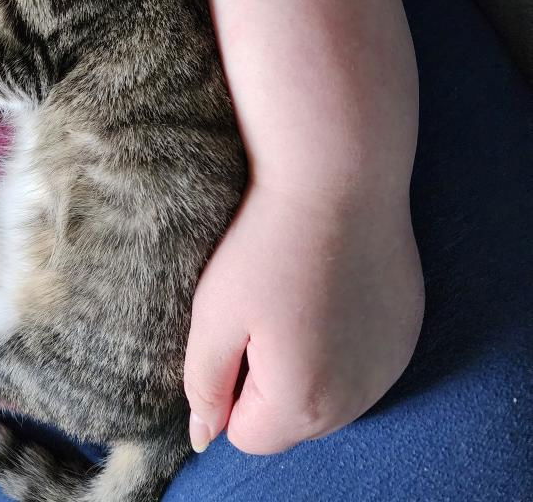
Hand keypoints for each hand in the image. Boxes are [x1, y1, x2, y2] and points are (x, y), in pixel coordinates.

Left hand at [184, 180, 423, 453]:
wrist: (339, 175)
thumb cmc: (268, 241)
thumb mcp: (214, 312)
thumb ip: (204, 384)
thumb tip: (204, 435)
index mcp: (302, 404)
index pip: (246, 433)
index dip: (230, 382)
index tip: (238, 326)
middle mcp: (357, 399)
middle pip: (291, 418)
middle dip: (270, 378)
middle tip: (267, 307)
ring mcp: (390, 365)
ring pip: (331, 390)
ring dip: (310, 360)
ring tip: (299, 294)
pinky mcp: (407, 331)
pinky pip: (364, 358)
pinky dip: (346, 336)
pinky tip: (333, 286)